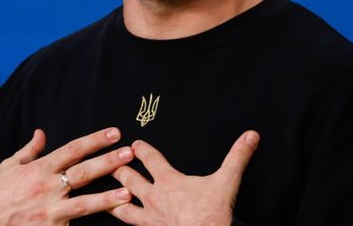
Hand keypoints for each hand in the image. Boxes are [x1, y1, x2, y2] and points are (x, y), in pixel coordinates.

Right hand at [0, 127, 134, 225]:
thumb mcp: (8, 166)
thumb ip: (29, 150)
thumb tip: (41, 133)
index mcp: (39, 169)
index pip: (73, 150)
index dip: (95, 140)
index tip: (114, 133)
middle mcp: (47, 188)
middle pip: (83, 173)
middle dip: (108, 162)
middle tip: (130, 154)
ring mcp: (50, 212)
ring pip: (84, 204)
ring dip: (107, 198)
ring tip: (127, 193)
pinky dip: (84, 224)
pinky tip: (106, 221)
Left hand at [109, 131, 259, 225]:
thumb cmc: (213, 213)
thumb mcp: (227, 181)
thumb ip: (237, 157)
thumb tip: (250, 136)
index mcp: (168, 181)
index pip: (149, 159)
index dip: (141, 149)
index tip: (134, 144)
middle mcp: (154, 198)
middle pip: (129, 178)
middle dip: (118, 169)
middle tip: (109, 162)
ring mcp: (150, 219)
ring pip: (123, 207)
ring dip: (112, 199)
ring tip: (102, 196)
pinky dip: (122, 223)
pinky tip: (117, 222)